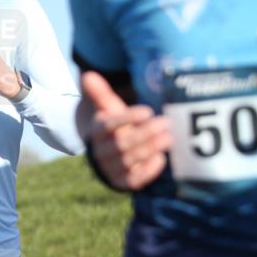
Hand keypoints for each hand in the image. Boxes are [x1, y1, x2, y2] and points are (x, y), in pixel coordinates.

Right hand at [77, 71, 172, 190]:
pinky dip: (147, 170)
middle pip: (122, 144)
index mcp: (97, 132)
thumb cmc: (114, 127)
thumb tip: (87, 75)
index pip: (109, 126)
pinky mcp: (123, 182)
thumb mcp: (107, 110)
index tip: (148, 111)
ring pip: (129, 160)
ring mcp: (112, 169)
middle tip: (166, 123)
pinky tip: (161, 159)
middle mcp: (101, 152)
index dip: (128, 119)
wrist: (109, 156)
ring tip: (169, 137)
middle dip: (145, 134)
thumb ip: (99, 94)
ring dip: (150, 149)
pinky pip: (134, 180)